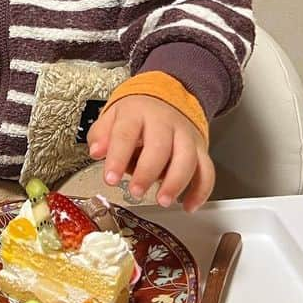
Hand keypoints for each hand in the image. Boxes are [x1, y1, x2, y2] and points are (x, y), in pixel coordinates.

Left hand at [86, 95, 214, 211]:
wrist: (167, 97)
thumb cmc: (137, 114)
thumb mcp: (112, 116)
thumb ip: (101, 135)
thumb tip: (96, 151)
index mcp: (137, 113)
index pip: (126, 133)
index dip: (117, 157)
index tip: (110, 179)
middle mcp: (164, 122)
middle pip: (160, 146)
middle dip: (148, 172)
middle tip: (136, 191)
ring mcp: (184, 135)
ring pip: (187, 158)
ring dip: (176, 182)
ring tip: (163, 200)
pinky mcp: (200, 148)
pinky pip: (206, 170)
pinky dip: (201, 190)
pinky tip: (188, 205)